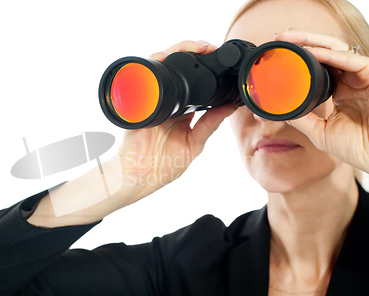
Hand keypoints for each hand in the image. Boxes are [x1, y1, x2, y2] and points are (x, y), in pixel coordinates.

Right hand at [116, 40, 237, 202]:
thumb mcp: (193, 144)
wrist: (138, 175)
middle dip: (194, 54)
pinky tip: (168, 55)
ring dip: (179, 52)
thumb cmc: (163, 165)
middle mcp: (168, 102)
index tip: (220, 62)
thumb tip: (230, 106)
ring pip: (164, 66)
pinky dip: (155, 61)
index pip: (196, 85)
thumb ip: (210, 124)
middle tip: (210, 48)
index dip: (207, 70)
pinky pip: (146, 75)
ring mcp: (153, 99)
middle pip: (180, 70)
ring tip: (197, 47)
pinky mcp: (139, 100)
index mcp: (182, 112)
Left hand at [275, 30, 368, 175]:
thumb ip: (302, 119)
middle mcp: (350, 80)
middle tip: (280, 37)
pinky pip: (348, 59)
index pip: (318, 67)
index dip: (300, 60)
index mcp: (340, 92)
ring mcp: (361, 76)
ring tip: (289, 38)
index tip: (278, 57)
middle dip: (302, 42)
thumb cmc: (358, 147)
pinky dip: (328, 54)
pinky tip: (310, 51)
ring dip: (311, 41)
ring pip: (335, 49)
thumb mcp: (320, 132)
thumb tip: (280, 111)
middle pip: (324, 53)